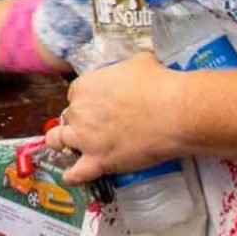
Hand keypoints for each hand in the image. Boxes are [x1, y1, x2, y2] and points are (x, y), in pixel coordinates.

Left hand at [44, 52, 181, 184]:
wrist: (176, 113)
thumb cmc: (159, 85)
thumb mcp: (138, 62)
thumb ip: (125, 67)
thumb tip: (135, 68)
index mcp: (83, 87)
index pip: (75, 96)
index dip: (87, 103)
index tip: (99, 108)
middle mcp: (79, 112)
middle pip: (70, 118)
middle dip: (81, 121)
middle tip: (98, 126)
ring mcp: (86, 138)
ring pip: (60, 141)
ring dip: (66, 143)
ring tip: (75, 147)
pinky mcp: (99, 160)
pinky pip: (77, 173)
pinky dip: (73, 175)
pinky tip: (72, 175)